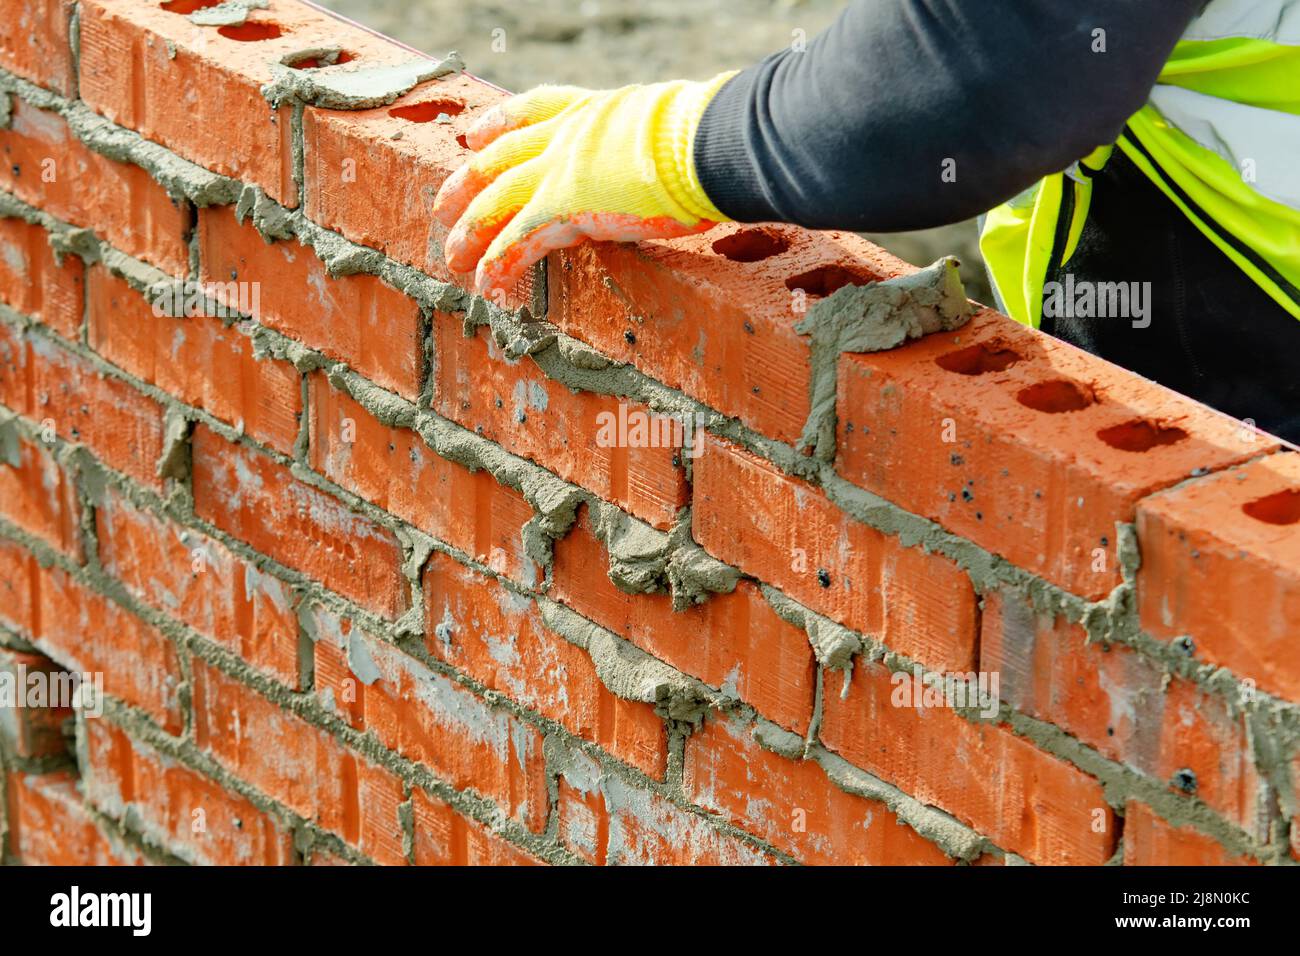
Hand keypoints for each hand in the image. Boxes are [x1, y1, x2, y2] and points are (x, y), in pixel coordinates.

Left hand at [433, 74, 736, 296]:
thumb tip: (673, 163)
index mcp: (592, 112)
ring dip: (471, 233)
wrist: (705, 143)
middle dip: (466, 185)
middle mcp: (567, 136)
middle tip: (442, 207)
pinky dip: (498, 265)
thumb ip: (650, 148)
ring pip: (497, 201)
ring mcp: (560, 170)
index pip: (531, 110)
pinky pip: (517, 241)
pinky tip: (486, 287)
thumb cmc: (709, 139)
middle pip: (499, 159)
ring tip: (453, 260)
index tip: (474, 137)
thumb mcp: (669, 130)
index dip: (498, 124)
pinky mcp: (563, 209)